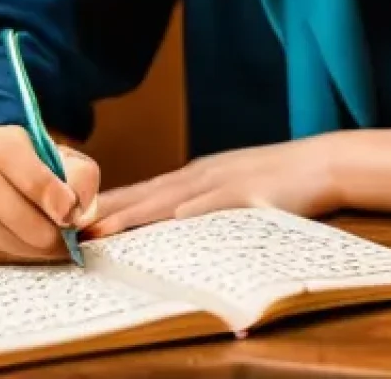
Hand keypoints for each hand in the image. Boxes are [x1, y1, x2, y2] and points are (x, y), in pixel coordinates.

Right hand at [0, 125, 99, 263]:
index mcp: (3, 145)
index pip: (27, 175)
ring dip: (36, 250)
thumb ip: (81, 180)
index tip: (70, 214)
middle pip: (13, 213)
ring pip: (2, 240)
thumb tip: (78, 215)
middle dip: (48, 233)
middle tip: (69, 240)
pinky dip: (20, 258)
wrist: (3, 174)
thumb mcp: (69, 162)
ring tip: (56, 247)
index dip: (52, 198)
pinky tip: (32, 249)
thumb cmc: (42, 168)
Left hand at [84, 136, 342, 238]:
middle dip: (107, 211)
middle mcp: (202, 175)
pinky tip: (168, 220)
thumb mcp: (232, 191)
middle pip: (145, 194)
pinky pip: (215, 203)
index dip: (110, 206)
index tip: (75, 217)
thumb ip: (202, 202)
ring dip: (133, 214)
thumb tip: (171, 223)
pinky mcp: (248, 191)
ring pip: (169, 199)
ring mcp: (223, 181)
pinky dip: (189, 211)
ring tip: (100, 228)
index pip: (143, 192)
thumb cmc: (279, 181)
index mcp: (196, 176)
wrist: (321, 162)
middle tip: (69, 225)